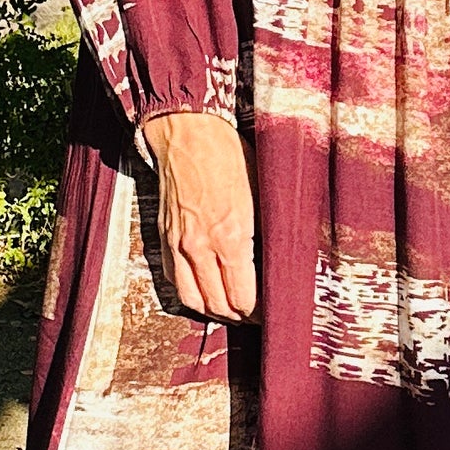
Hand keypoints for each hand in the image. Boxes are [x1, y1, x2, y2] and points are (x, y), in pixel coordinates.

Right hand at [139, 111, 257, 320]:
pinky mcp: (164, 237)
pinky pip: (174, 280)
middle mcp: (201, 247)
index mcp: (231, 237)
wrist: (188, 132)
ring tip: (232, 309)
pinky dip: (191, 293)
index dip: (258, 313)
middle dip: (239, 317)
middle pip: (218, 306)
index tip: (272, 311)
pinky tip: (207, 289)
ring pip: (192, 300)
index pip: (243, 298)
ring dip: (213, 311)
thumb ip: (270, 229)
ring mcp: (179, 244)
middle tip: (256, 314)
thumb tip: (284, 258)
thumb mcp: (263, 191)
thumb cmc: (230, 155)